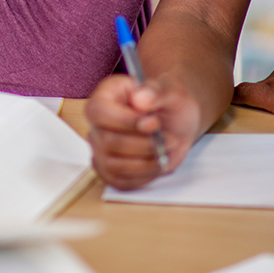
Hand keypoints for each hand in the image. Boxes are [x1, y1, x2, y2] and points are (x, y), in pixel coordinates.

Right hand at [85, 73, 203, 188]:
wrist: (176, 123)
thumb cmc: (169, 104)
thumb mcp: (170, 91)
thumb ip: (156, 91)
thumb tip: (141, 98)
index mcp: (105, 96)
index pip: (99, 112)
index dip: (125, 121)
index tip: (155, 123)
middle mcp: (97, 124)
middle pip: (108, 142)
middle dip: (144, 144)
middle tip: (170, 138)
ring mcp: (100, 149)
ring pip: (114, 165)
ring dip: (146, 162)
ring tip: (167, 151)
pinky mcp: (109, 171)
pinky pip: (121, 181)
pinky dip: (144, 176)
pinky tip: (158, 162)